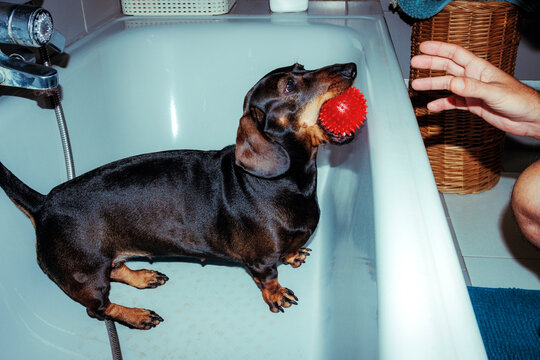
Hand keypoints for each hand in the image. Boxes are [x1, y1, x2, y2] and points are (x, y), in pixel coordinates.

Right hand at [410, 41, 539, 138]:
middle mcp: (474, 78)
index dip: (439, 49)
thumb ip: (472, 87)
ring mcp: (473, 92)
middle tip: (415, 63)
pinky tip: (433, 106)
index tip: (424, 47)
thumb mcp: (494, 92)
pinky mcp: (473, 105)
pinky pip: (453, 102)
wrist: (529, 119)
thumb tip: (453, 83)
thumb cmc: (520, 100)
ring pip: (448, 85)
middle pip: (448, 67)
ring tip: (417, 85)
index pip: (456, 54)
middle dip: (431, 64)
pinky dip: (442, 104)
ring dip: (433, 84)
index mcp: (480, 69)